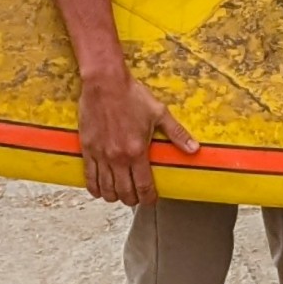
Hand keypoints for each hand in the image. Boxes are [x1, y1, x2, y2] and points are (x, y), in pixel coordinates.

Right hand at [77, 66, 196, 208]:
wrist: (105, 83)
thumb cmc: (132, 95)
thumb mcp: (159, 113)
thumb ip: (177, 134)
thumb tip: (194, 149)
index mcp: (136, 151)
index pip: (144, 186)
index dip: (148, 198)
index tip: (151, 199)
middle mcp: (118, 158)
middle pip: (124, 192)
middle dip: (132, 200)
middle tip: (137, 198)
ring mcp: (101, 155)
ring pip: (106, 189)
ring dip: (114, 197)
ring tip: (120, 195)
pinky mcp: (88, 149)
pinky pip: (89, 177)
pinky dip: (94, 188)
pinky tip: (99, 190)